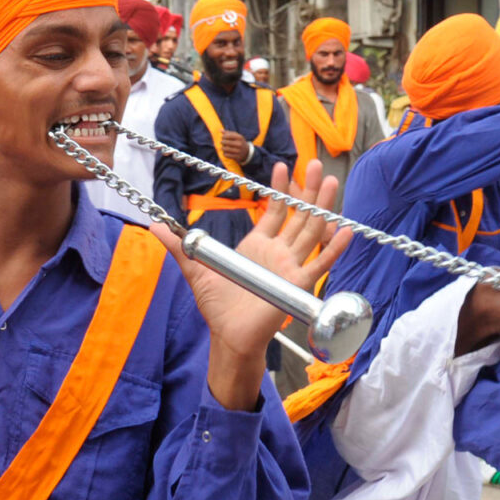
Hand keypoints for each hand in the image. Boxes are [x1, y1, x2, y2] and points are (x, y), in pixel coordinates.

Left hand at [151, 160, 351, 409]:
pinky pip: (320, 265)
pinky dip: (334, 249)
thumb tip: (153, 225)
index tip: (282, 167)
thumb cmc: (217, 305)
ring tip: (331, 183)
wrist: (229, 335)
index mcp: (258, 245)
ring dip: (323, 207)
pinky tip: (346, 231)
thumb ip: (180, 246)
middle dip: (307, 190)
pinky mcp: (298, 285)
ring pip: (311, 232)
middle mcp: (278, 252)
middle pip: (297, 215)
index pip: (274, 211)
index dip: (279, 189)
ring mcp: (290, 267)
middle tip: (315, 163)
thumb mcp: (196, 268)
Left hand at [220, 130, 250, 163]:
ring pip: (225, 149)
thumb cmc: (239, 142)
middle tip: (222, 142)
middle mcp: (239, 144)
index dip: (223, 136)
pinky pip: (226, 155)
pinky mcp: (237, 157)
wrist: (246, 152)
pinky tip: (225, 152)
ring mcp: (238, 151)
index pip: (228, 136)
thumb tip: (220, 130)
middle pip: (225, 142)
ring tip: (223, 147)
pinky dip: (224, 153)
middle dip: (222, 142)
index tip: (222, 137)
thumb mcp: (236, 136)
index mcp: (239, 137)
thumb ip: (228, 133)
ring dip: (222, 148)